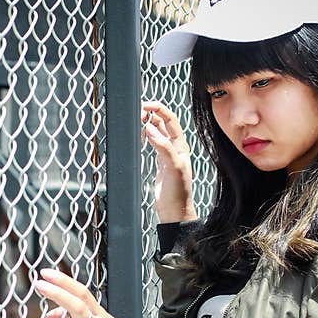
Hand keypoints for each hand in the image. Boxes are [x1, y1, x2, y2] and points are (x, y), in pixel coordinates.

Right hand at [142, 101, 197, 222]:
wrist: (175, 212)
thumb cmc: (178, 193)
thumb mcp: (173, 167)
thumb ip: (163, 147)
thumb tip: (150, 128)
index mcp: (181, 145)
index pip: (170, 120)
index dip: (158, 109)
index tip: (144, 105)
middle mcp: (175, 147)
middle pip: (162, 122)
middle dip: (151, 113)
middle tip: (137, 111)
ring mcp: (166, 154)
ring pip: (156, 131)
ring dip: (147, 122)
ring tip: (136, 118)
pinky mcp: (159, 162)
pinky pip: (152, 143)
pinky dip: (145, 135)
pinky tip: (139, 133)